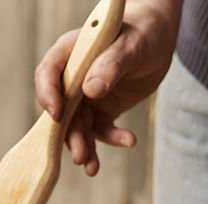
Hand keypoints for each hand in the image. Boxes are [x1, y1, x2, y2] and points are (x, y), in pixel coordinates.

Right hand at [35, 0, 181, 174]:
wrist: (159, 40)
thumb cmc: (143, 32)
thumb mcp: (131, 45)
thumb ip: (111, 64)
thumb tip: (91, 90)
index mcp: (72, 53)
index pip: (48, 74)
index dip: (48, 95)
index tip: (57, 115)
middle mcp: (73, 78)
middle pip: (63, 110)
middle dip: (70, 135)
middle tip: (80, 156)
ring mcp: (86, 97)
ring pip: (79, 127)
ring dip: (85, 147)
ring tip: (92, 167)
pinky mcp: (102, 110)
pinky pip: (102, 129)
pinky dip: (113, 138)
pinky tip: (128, 141)